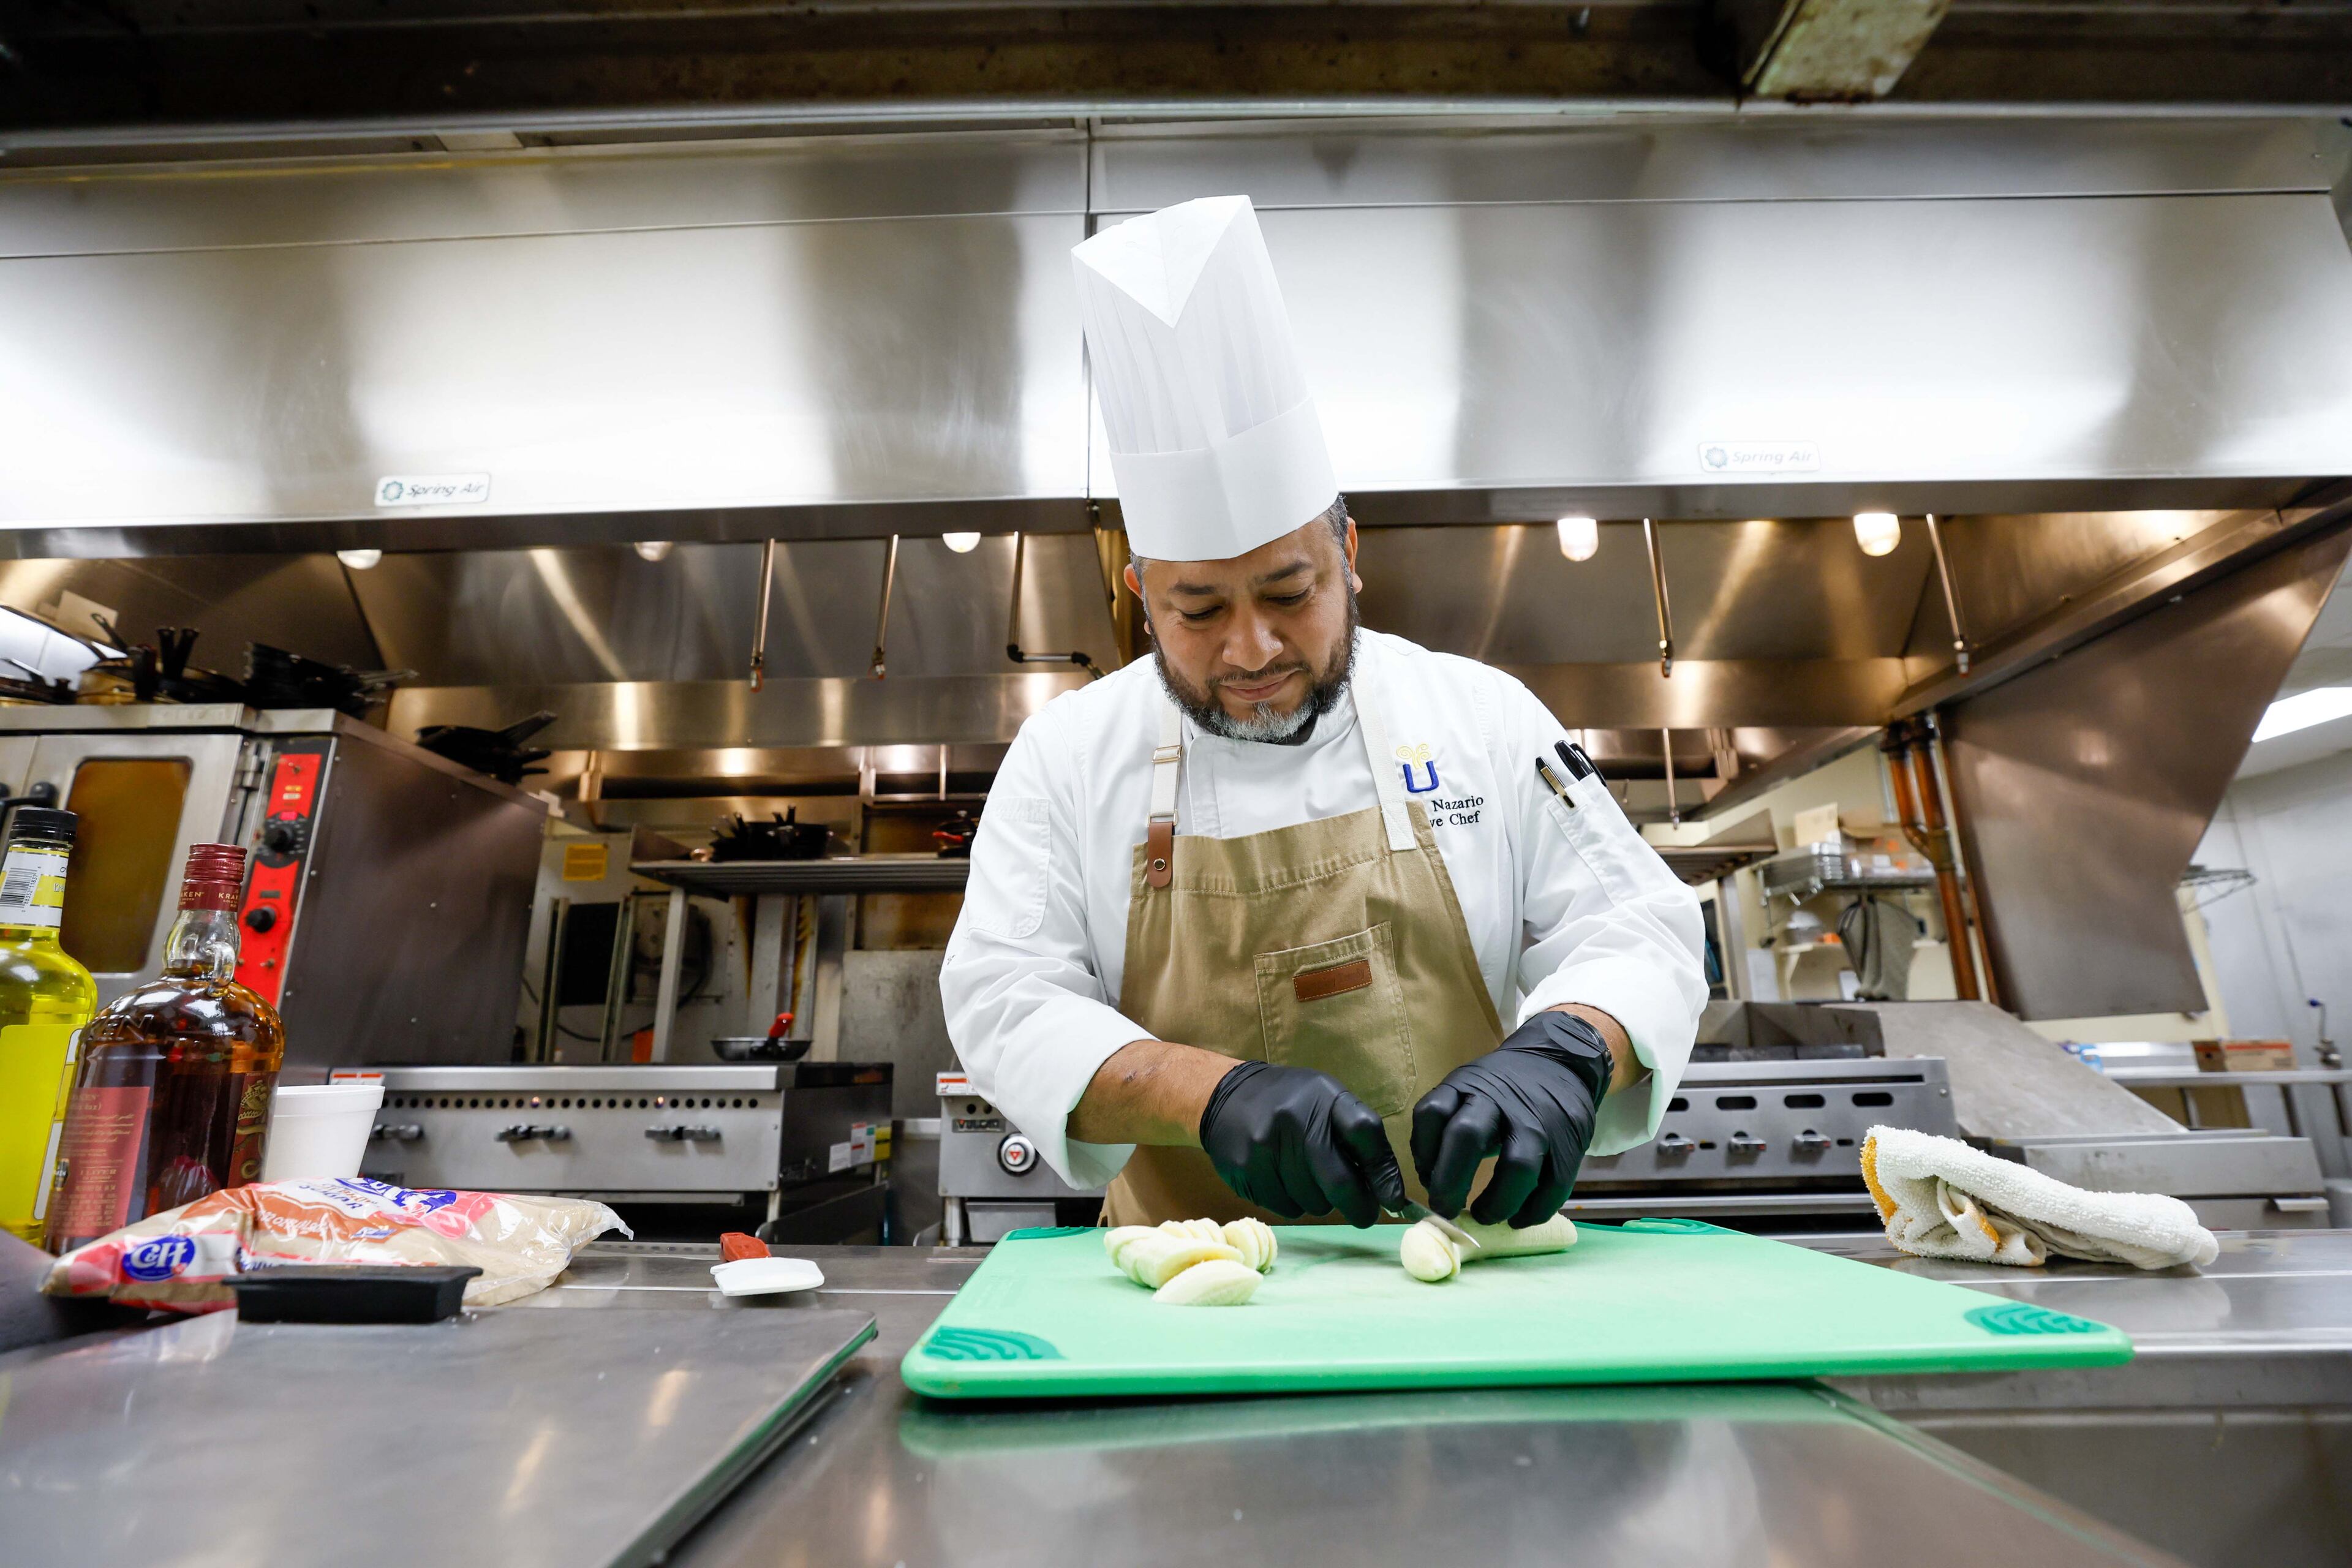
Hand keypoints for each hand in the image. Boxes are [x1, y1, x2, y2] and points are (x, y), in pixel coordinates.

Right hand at [1197, 1061, 1405, 1227]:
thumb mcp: (1326, 1102)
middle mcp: (1294, 1119)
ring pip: (1313, 1203)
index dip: (1384, 1172)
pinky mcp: (1246, 1171)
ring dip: (1320, 1202)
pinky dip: (1293, 1203)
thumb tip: (1388, 1192)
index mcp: (1324, 1097)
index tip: (1394, 1199)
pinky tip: (1283, 1181)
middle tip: (1363, 1214)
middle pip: (1339, 1183)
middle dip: (1358, 1207)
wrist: (1224, 1096)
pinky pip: (1285, 1208)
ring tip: (1308, 1180)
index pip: (1365, 1132)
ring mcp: (1266, 1147)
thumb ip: (1357, 1139)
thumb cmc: (1290, 1103)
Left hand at [1411, 1011, 1612, 1227]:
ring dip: (1496, 1203)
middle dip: (1450, 1181)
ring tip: (1484, 1216)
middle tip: (1445, 1209)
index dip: (1423, 1152)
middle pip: (1468, 1136)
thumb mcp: (1468, 1090)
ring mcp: (1538, 1123)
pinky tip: (1517, 1219)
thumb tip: (1430, 1181)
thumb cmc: (1502, 1090)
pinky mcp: (1569, 1145)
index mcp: (1467, 1086)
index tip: (1427, 1179)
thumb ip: (1446, 1126)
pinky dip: (1532, 1212)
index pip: (1432, 1112)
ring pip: (1517, 1167)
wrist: (1560, 1062)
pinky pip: (1552, 1187)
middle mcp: (1500, 1101)